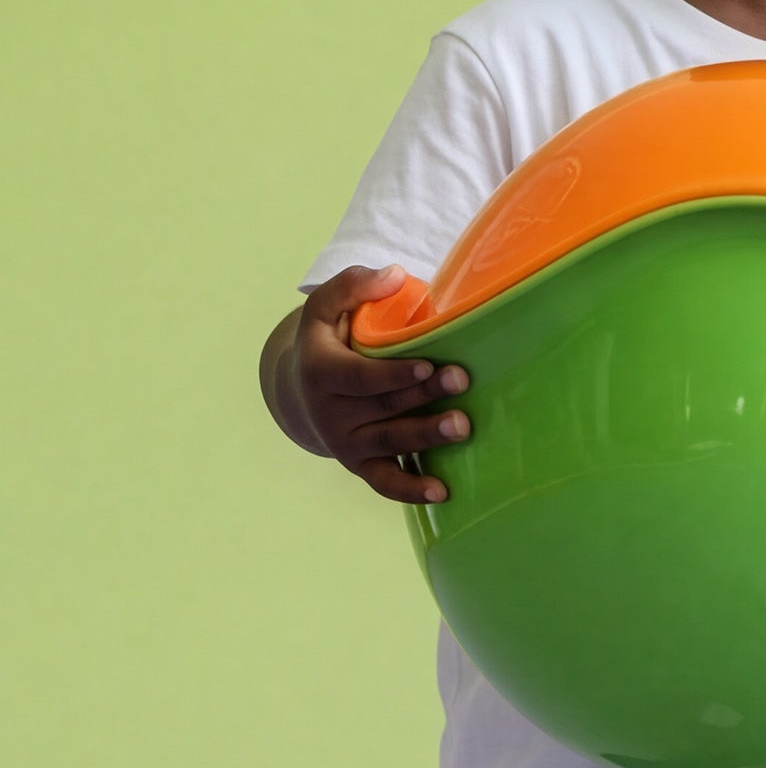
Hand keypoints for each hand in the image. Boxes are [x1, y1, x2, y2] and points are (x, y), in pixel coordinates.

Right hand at [273, 266, 472, 502]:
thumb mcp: (326, 309)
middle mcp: (330, 412)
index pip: (359, 376)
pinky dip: (410, 490)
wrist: (300, 391)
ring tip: (462, 427)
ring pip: (389, 442)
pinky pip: (384, 482)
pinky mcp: (361, 465)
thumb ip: (352, 286)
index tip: (429, 363)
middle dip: (423, 395)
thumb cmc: (328, 343)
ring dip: (426, 436)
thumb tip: (396, 276)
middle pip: (382, 406)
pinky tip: (442, 492)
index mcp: (321, 372)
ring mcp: (346, 442)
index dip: (393, 373)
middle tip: (462, 380)